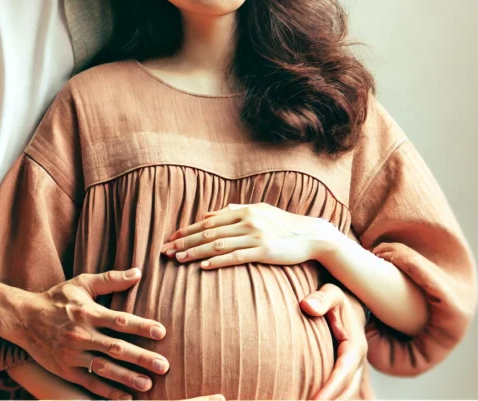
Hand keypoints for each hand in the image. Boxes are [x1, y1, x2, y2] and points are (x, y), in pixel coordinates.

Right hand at [8, 269, 169, 399]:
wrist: (24, 319)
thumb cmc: (57, 298)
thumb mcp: (81, 283)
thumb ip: (110, 280)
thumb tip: (138, 272)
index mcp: (88, 313)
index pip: (119, 320)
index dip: (141, 326)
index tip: (161, 332)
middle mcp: (82, 335)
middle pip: (116, 348)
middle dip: (141, 358)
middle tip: (163, 366)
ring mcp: (73, 355)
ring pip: (104, 369)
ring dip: (127, 378)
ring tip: (147, 384)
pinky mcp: (66, 370)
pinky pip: (90, 383)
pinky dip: (108, 392)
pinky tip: (125, 397)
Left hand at [160, 203, 337, 268]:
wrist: (312, 235)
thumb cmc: (283, 224)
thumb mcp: (258, 211)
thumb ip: (233, 211)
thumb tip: (207, 215)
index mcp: (243, 211)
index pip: (208, 221)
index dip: (187, 230)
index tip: (170, 238)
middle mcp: (247, 221)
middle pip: (208, 233)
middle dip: (184, 242)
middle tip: (165, 251)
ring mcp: (256, 236)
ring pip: (218, 244)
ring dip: (195, 252)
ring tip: (178, 259)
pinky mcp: (264, 251)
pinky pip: (236, 256)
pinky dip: (217, 261)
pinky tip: (203, 266)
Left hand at [302, 284, 369, 399]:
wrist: (343, 308)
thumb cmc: (333, 301)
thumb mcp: (331, 294)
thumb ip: (322, 298)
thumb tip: (307, 306)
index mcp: (355, 346)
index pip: (343, 373)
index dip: (330, 388)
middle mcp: (357, 363)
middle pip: (346, 390)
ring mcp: (352, 372)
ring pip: (345, 395)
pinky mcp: (344, 376)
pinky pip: (339, 393)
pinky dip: (328, 398)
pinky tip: (308, 400)